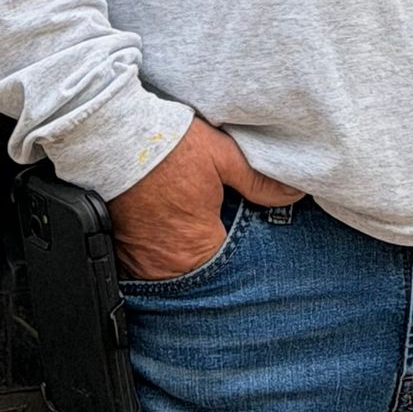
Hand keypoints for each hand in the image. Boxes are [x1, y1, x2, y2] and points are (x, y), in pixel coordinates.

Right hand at [108, 117, 304, 281]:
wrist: (118, 138)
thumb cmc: (172, 147)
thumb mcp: (224, 157)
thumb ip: (258, 182)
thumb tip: (294, 195)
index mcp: (198, 246)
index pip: (228, 266)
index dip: (236, 249)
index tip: (234, 231)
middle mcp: (167, 264)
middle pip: (197, 272)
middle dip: (207, 256)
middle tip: (208, 227)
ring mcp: (140, 262)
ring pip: (169, 272)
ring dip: (179, 256)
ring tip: (183, 227)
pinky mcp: (121, 252)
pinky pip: (144, 267)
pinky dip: (154, 253)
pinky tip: (161, 229)